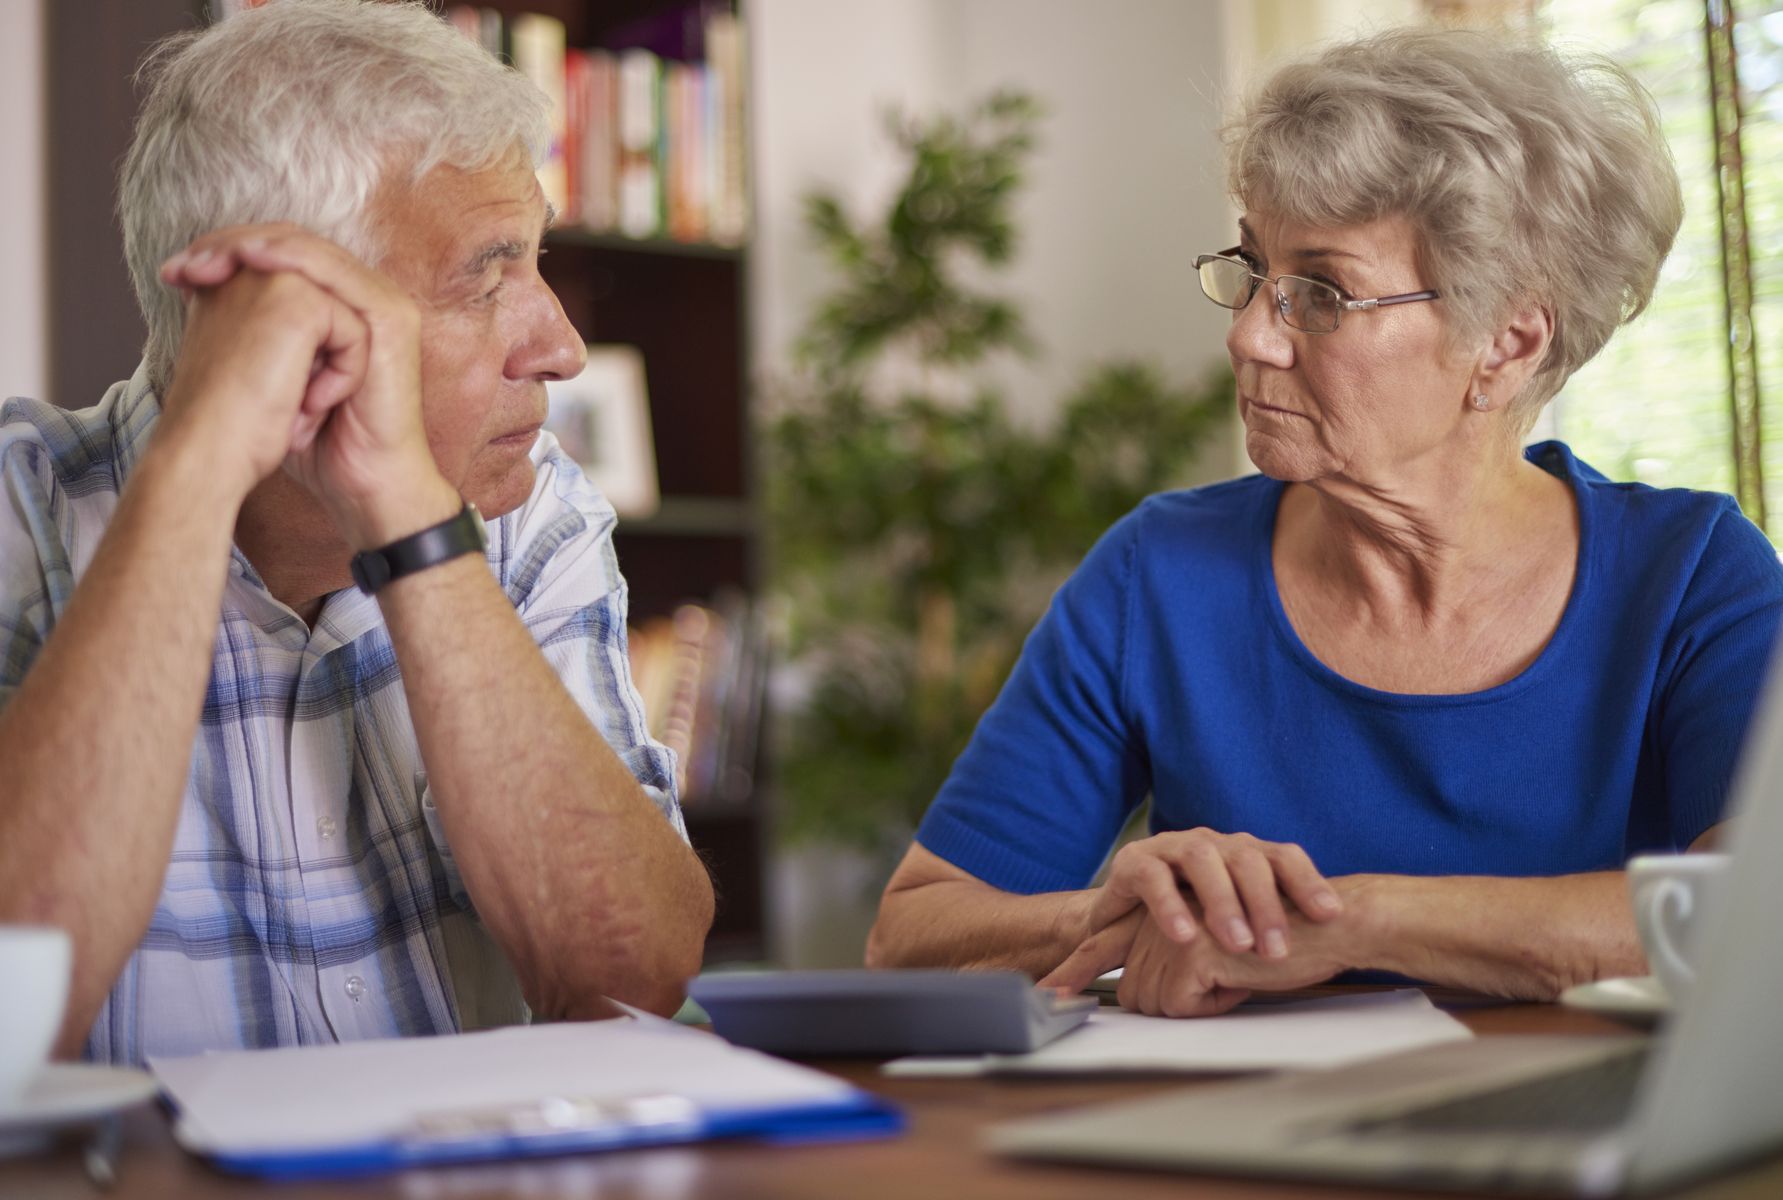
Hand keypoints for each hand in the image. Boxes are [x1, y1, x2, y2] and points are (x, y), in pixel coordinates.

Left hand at [161, 224, 458, 547]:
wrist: (360, 482)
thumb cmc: (319, 443)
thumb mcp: (270, 378)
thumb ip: (249, 336)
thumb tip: (194, 297)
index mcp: (338, 308)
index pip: (279, 257)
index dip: (225, 254)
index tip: (174, 274)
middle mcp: (360, 299)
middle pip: (290, 243)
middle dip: (230, 246)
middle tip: (183, 265)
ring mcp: (380, 305)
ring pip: (309, 249)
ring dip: (253, 248)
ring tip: (208, 262)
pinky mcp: (390, 319)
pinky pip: (335, 273)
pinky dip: (290, 262)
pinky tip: (252, 262)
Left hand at [1042, 895, 1357, 1016]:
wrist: (1331, 924)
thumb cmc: (1286, 940)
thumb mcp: (1221, 954)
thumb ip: (1180, 961)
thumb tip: (1147, 995)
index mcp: (1163, 910)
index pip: (1104, 942)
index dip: (1074, 969)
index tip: (1045, 995)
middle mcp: (1158, 913)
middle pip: (1134, 993)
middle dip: (1178, 1005)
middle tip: (1230, 978)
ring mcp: (1168, 927)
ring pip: (1153, 1002)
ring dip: (1202, 1003)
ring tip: (1238, 971)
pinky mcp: (1187, 946)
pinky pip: (1180, 1005)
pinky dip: (1217, 1003)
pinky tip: (1245, 973)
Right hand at [1082, 829, 1341, 960]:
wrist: (1123, 917)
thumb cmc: (1190, 920)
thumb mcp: (1236, 922)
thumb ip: (1272, 929)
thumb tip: (1328, 955)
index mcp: (1243, 853)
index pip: (1283, 857)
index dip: (1308, 882)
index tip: (1330, 916)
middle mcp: (1212, 843)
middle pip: (1248, 859)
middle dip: (1266, 904)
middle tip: (1277, 950)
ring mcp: (1173, 847)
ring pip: (1203, 859)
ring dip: (1223, 902)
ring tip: (1238, 944)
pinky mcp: (1134, 861)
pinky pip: (1154, 877)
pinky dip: (1170, 906)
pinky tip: (1186, 936)